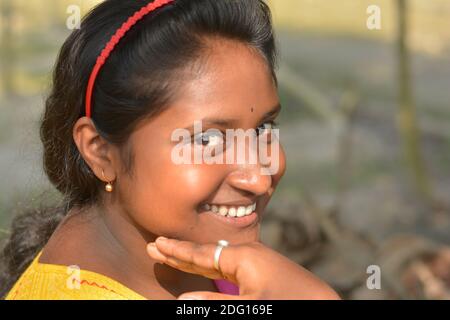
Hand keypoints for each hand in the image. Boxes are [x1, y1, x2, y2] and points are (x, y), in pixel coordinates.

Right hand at [146, 237, 339, 299]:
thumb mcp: (249, 306)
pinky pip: (232, 266)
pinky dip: (213, 266)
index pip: (201, 254)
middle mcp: (248, 254)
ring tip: (174, 255)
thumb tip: (183, 300)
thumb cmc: (288, 303)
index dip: (177, 252)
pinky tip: (207, 266)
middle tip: (156, 246)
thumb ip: (215, 303)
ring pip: (218, 258)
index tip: (157, 244)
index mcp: (243, 257)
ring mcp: (258, 262)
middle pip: (206, 253)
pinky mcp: (265, 271)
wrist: (324, 305)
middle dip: (181, 252)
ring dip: (195, 259)